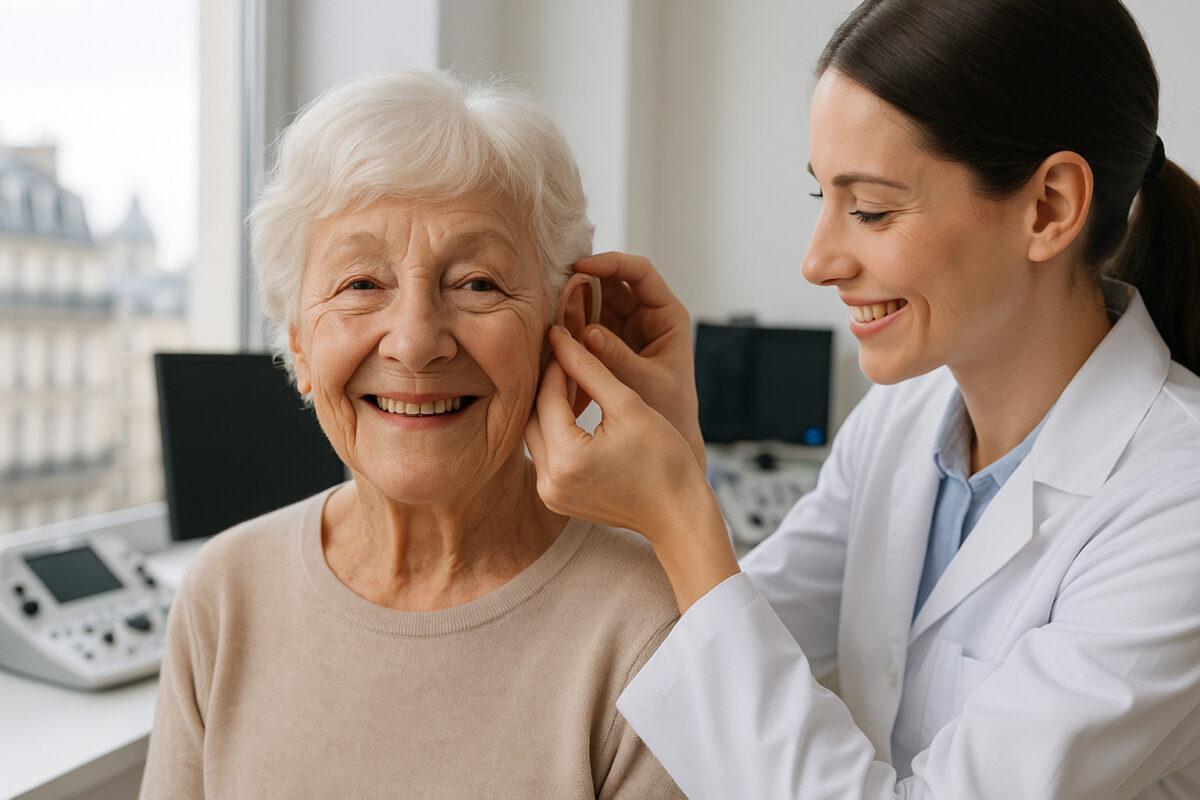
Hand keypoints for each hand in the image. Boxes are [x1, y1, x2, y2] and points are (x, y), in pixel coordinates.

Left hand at [527, 326, 738, 611]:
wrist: (678, 513)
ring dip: (549, 407)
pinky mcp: (556, 500)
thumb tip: (559, 338)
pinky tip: (573, 410)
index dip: (555, 364)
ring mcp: (550, 494)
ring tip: (570, 380)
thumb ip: (589, 370)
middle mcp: (549, 481)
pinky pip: (546, 455)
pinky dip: (555, 431)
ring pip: (535, 435)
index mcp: (566, 458)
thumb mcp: (628, 405)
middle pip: (533, 417)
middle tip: (564, 356)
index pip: (546, 397)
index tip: (562, 337)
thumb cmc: (665, 459)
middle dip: (547, 385)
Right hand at [572, 252, 705, 469]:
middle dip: (583, 286)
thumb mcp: (645, 383)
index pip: (639, 273)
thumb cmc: (670, 412)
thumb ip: (617, 357)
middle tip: (554, 296)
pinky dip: (570, 331)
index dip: (610, 263)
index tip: (580, 267)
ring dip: (572, 309)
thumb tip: (588, 332)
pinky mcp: (608, 348)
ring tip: (552, 321)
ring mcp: (626, 330)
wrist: (669, 441)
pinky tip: (555, 339)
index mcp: (667, 316)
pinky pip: (585, 328)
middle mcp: (646, 317)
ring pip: (594, 305)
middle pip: (611, 285)